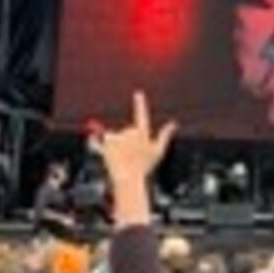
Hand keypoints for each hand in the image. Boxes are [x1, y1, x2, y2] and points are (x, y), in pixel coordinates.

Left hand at [89, 92, 174, 225]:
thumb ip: (165, 135)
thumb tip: (173, 123)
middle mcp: (129, 132)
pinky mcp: (106, 143)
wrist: (129, 179)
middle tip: (132, 154)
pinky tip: (107, 152)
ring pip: (116, 137)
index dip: (140, 103)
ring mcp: (117, 137)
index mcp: (142, 132)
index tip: (138, 93)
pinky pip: (101, 140)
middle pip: (127, 131)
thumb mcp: (158, 151)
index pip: (141, 114)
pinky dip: (100, 144)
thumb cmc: (145, 167)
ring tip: (121, 157)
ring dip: (117, 145)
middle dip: (128, 140)